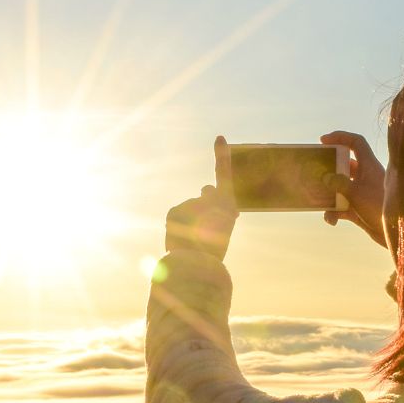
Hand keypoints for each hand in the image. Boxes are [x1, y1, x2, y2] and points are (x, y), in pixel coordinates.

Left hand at [164, 136, 237, 259]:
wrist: (196, 264)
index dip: (222, 155)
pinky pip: (177, 216)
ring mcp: (192, 202)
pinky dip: (178, 226)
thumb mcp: (222, 229)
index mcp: (227, 206)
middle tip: (206, 223)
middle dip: (205, 201)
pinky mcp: (175, 209)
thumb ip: (217, 211)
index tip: (219, 138)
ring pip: (190, 210)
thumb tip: (206, 192)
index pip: (224, 173)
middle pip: (206, 194)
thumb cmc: (213, 252)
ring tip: (194, 240)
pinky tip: (181, 238)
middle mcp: (210, 199)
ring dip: (190, 222)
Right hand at [320, 130, 386, 248]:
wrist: (394, 234)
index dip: (341, 137)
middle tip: (316, 170)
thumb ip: (339, 183)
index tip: (323, 140)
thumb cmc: (379, 208)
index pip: (356, 143)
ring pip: (340, 187)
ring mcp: (361, 192)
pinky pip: (341, 206)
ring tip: (319, 200)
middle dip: (329, 169)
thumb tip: (325, 177)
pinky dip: (334, 212)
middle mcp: (365, 177)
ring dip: (329, 195)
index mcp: (369, 166)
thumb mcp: (355, 194)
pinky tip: (332, 220)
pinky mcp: (358, 208)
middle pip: (344, 165)